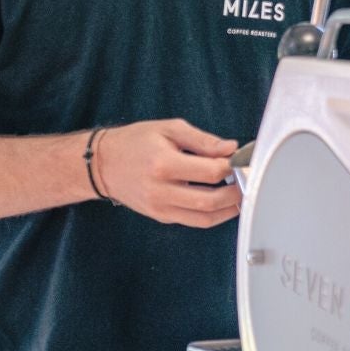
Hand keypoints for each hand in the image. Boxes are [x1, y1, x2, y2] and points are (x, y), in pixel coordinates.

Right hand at [92, 119, 241, 228]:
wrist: (103, 164)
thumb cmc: (135, 142)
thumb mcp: (169, 129)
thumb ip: (203, 140)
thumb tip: (231, 148)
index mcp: (164, 164)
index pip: (211, 172)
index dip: (232, 166)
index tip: (241, 159)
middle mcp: (161, 191)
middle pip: (211, 201)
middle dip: (236, 192)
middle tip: (246, 180)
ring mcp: (160, 208)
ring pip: (205, 218)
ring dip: (228, 208)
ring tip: (238, 192)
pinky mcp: (161, 217)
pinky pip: (194, 221)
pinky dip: (213, 214)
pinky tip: (222, 201)